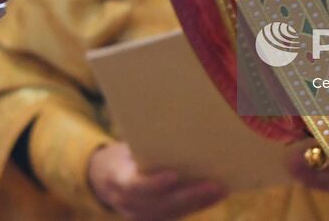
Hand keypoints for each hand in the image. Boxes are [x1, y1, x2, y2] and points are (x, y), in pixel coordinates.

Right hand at [87, 143, 225, 220]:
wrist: (106, 179)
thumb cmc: (122, 153)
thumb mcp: (125, 147)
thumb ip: (144, 145)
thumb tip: (175, 118)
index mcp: (118, 180)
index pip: (135, 186)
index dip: (154, 183)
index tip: (173, 175)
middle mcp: (129, 204)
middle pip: (163, 203)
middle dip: (190, 196)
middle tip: (214, 185)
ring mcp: (142, 215)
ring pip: (174, 212)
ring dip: (200, 201)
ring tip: (223, 189)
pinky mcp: (155, 218)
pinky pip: (179, 214)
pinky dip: (198, 204)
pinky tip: (217, 195)